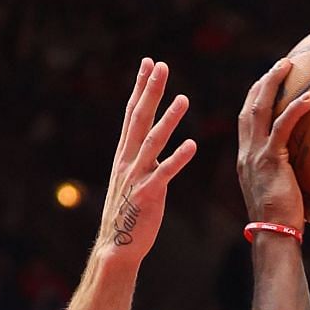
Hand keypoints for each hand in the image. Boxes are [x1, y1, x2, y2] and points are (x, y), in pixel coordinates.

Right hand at [99, 58, 197, 262]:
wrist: (117, 246)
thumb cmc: (130, 212)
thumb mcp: (135, 178)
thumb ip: (143, 157)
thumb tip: (154, 140)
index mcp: (125, 154)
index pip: (133, 114)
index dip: (140, 87)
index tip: (148, 63)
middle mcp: (128, 161)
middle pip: (140, 119)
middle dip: (150, 91)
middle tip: (161, 65)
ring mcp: (136, 177)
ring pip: (153, 142)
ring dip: (168, 119)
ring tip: (183, 98)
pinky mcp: (148, 196)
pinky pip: (164, 174)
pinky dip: (177, 159)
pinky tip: (192, 144)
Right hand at [237, 58, 309, 231]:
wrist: (273, 235)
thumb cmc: (283, 222)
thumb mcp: (285, 193)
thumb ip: (292, 177)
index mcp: (247, 159)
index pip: (246, 120)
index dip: (255, 98)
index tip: (269, 82)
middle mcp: (246, 153)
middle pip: (249, 106)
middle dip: (263, 82)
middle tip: (282, 64)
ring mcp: (255, 155)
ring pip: (258, 109)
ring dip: (272, 83)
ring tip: (289, 65)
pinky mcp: (270, 161)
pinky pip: (281, 127)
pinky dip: (295, 110)